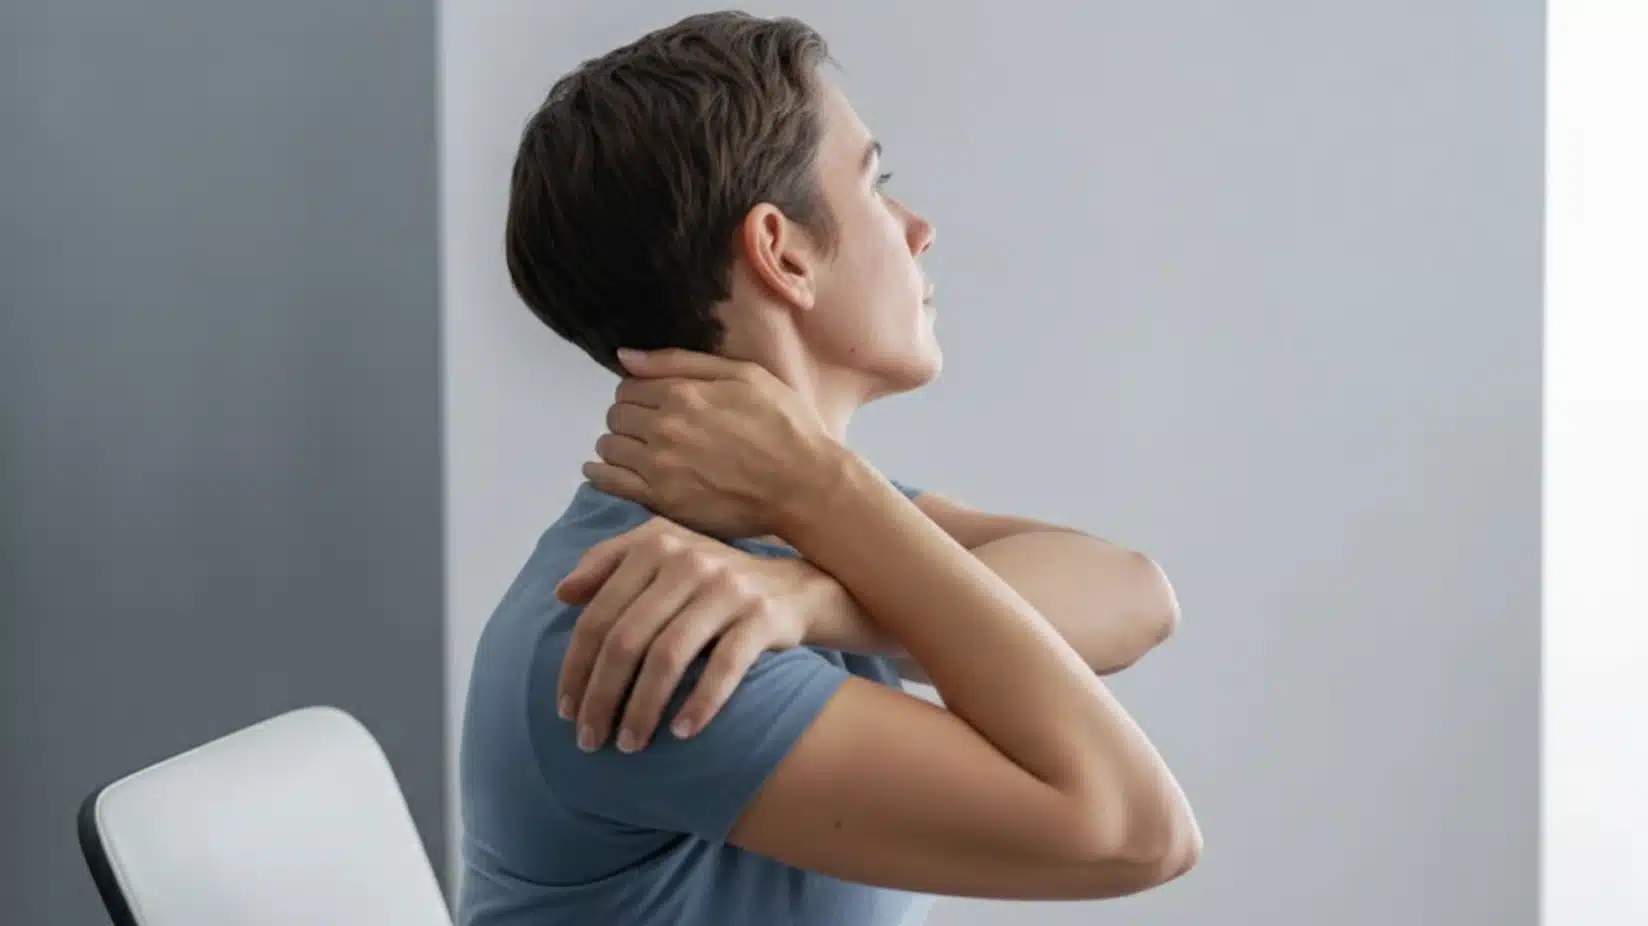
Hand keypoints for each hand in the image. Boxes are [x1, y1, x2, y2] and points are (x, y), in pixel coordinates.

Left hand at [553, 516, 824, 752]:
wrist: (797, 588)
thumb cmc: (716, 583)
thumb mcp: (665, 558)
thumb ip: (611, 564)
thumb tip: (561, 593)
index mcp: (656, 546)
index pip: (599, 615)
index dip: (576, 667)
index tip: (565, 711)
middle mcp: (689, 561)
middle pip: (627, 639)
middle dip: (602, 697)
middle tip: (590, 739)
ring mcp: (728, 588)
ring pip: (669, 656)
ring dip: (643, 709)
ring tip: (630, 744)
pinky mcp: (763, 616)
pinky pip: (725, 666)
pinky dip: (700, 703)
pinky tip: (682, 733)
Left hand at [583, 348, 841, 539]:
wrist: (805, 484)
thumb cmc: (784, 425)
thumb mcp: (744, 375)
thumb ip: (680, 362)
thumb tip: (624, 356)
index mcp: (682, 392)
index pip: (629, 386)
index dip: (639, 393)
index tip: (653, 403)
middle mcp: (663, 427)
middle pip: (616, 415)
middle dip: (627, 418)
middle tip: (648, 428)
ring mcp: (659, 466)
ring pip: (609, 446)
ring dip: (616, 444)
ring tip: (636, 450)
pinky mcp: (662, 500)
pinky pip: (609, 482)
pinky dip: (599, 474)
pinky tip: (603, 471)